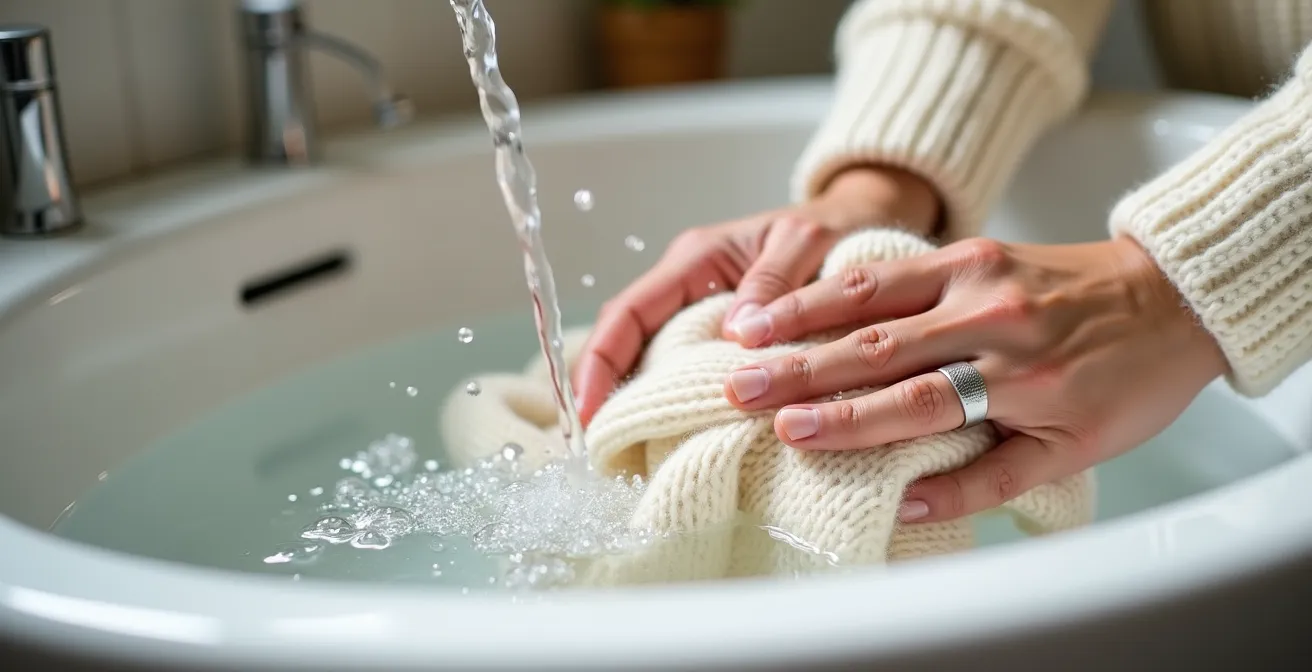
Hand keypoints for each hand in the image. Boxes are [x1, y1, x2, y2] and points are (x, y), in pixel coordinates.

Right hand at [572, 166, 941, 426]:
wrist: (865, 219)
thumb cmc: (838, 224)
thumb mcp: (808, 241)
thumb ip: (774, 280)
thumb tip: (737, 332)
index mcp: (697, 258)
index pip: (628, 312)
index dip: (601, 360)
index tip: (591, 411)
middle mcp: (691, 285)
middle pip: (628, 340)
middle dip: (605, 390)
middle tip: (599, 446)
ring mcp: (707, 312)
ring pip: (654, 359)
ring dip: (637, 400)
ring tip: (626, 452)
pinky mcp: (729, 336)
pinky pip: (691, 369)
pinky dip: (679, 399)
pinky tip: (676, 436)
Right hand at [723, 235, 1228, 522]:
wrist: (1175, 294)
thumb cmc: (1128, 381)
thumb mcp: (1074, 450)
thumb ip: (988, 480)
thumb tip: (909, 501)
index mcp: (1026, 378)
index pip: (919, 403)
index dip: (849, 421)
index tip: (790, 432)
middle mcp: (995, 319)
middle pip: (881, 346)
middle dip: (802, 369)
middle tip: (740, 386)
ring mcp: (981, 274)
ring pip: (875, 294)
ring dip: (803, 314)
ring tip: (745, 332)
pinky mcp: (974, 248)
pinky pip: (892, 265)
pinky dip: (836, 282)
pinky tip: (794, 295)